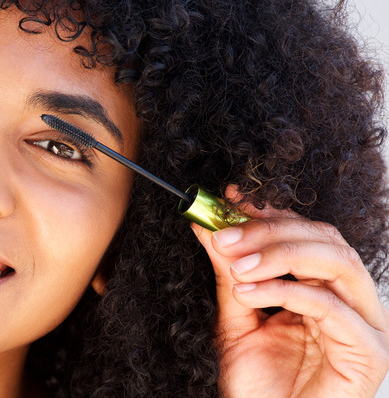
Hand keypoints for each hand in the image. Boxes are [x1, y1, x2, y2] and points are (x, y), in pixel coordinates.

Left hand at [192, 185, 388, 396]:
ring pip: (337, 262)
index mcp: (324, 288)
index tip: (229, 199)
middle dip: (270, 231)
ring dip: (280, 255)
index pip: (307, 234)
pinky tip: (249, 294)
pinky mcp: (369, 353)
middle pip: (325, 240)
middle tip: (225, 235)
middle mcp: (351, 301)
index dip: (270, 213)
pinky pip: (333, 307)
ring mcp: (366, 325)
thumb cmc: (256, 385)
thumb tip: (208, 226)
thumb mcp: (236, 318)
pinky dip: (288, 291)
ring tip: (237, 267)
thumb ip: (229, 273)